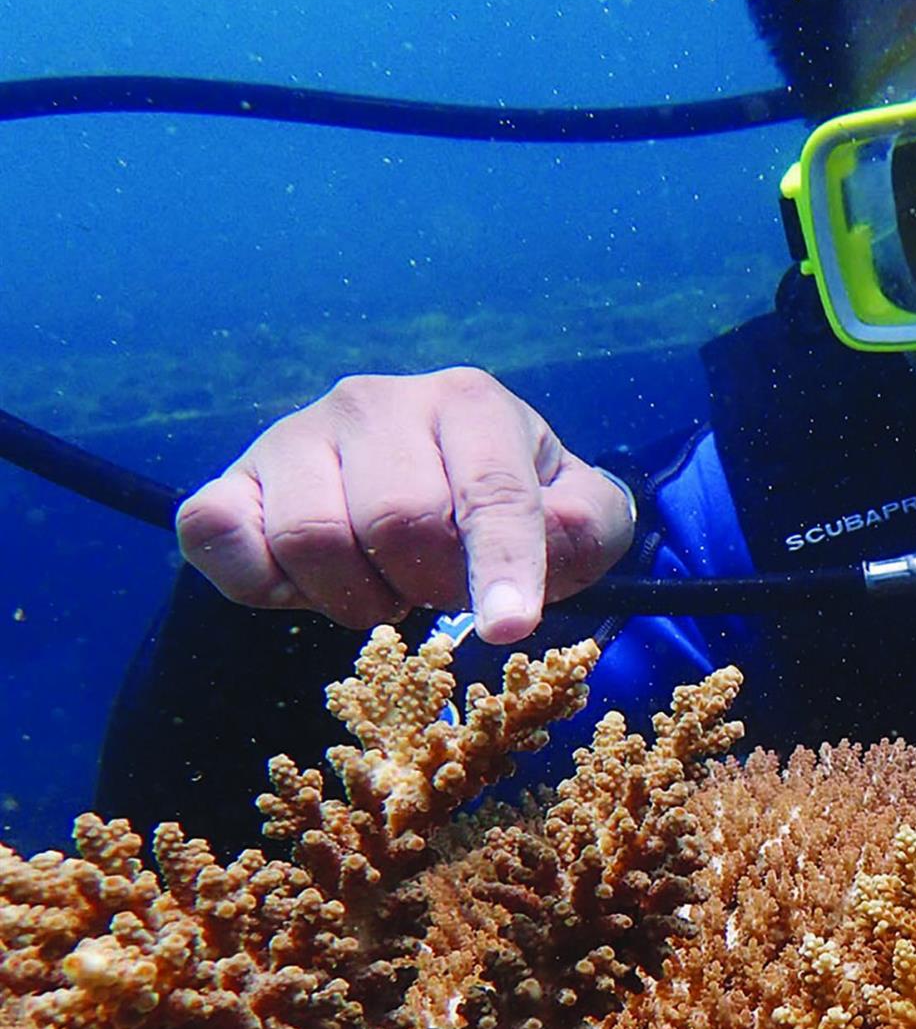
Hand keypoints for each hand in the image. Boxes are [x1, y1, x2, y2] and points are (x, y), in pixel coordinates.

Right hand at [175, 368, 635, 643]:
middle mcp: (374, 401)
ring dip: (357, 596)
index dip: (503, 566)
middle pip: (397, 523)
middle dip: (431, 584)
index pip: (490, 492)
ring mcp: (294, 434)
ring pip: (310, 539)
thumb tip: (548, 548)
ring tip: (385, 582)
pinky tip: (308, 585)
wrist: (421, 481)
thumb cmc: (506, 504)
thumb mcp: (573, 513)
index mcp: (468, 402)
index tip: (509, 627)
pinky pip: (216, 535)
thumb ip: (586, 527)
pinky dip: (261, 584)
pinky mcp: (232, 478)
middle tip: (440, 588)